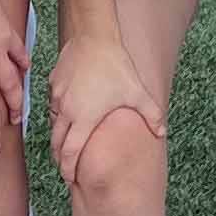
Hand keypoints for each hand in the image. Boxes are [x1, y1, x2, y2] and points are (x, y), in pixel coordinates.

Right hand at [45, 29, 164, 193]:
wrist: (94, 36)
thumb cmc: (116, 66)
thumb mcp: (137, 92)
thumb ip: (152, 115)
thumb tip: (163, 132)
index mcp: (84, 119)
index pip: (70, 153)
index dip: (68, 169)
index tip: (70, 178)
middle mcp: (67, 111)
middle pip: (56, 143)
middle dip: (59, 158)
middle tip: (65, 166)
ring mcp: (57, 96)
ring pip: (52, 123)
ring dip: (58, 135)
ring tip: (65, 142)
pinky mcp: (53, 83)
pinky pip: (52, 103)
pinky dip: (57, 112)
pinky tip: (67, 111)